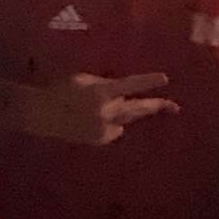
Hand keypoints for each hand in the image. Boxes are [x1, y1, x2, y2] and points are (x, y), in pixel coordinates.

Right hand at [43, 72, 178, 145]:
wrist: (43, 115)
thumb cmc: (62, 90)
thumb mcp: (83, 79)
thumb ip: (105, 84)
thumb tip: (123, 90)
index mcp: (101, 92)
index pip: (129, 85)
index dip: (147, 82)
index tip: (165, 78)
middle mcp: (106, 112)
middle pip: (137, 108)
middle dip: (157, 106)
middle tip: (175, 106)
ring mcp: (104, 128)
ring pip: (127, 119)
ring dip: (132, 113)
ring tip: (131, 107)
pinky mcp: (100, 139)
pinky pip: (114, 129)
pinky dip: (112, 122)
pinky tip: (96, 119)